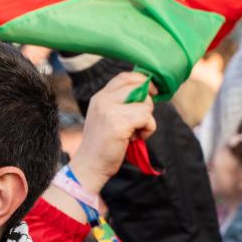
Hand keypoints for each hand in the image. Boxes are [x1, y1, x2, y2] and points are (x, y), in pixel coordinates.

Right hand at [68, 70, 156, 191]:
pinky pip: (147, 118)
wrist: (90, 165)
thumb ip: (120, 102)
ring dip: (148, 119)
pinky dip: (148, 129)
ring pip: (146, 103)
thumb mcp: (107, 116)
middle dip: (148, 101)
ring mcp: (109, 111)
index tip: (151, 93)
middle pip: (138, 86)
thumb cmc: (103, 144)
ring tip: (135, 132)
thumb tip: (148, 90)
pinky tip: (136, 138)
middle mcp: (103, 100)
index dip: (142, 81)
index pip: (125, 77)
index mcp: (99, 97)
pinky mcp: (119, 123)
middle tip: (142, 117)